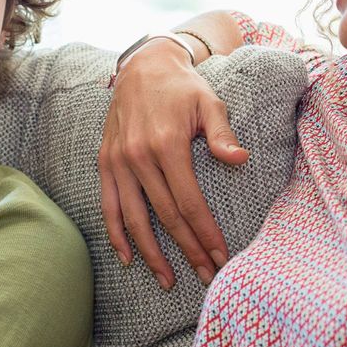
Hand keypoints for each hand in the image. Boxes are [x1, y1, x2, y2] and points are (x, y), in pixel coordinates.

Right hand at [99, 40, 248, 288]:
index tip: (220, 257)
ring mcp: (118, 162)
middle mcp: (138, 157)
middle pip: (165, 217)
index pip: (189, 203)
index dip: (205, 234)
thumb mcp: (210, 103)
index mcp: (167, 145)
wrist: (143, 66)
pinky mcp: (105, 163)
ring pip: (134, 219)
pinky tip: (129, 258)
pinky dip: (116, 234)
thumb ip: (224, 134)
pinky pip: (108, 206)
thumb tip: (240, 159)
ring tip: (168, 280)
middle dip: (187, 250)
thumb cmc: (183, 88)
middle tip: (205, 275)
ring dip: (151, 254)